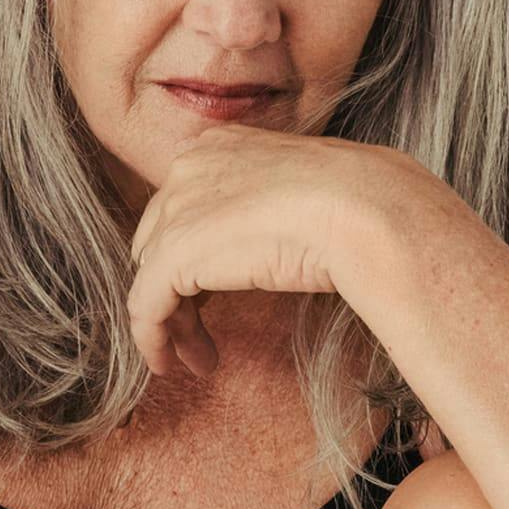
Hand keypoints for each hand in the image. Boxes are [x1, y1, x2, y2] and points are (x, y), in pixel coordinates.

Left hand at [126, 124, 404, 379]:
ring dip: (173, 323)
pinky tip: (170, 364)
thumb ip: (277, 208)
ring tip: (199, 358)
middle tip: (200, 329)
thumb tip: (279, 241)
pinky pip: (146, 306)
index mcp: (222, 145)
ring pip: (154, 276)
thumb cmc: (361, 202)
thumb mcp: (309, 193)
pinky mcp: (173, 255)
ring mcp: (178, 208)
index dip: (195, 253)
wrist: (363, 209)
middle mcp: (190, 166)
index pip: (187, 205)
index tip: (213, 291)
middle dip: (178, 288)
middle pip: (162, 239)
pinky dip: (152, 339)